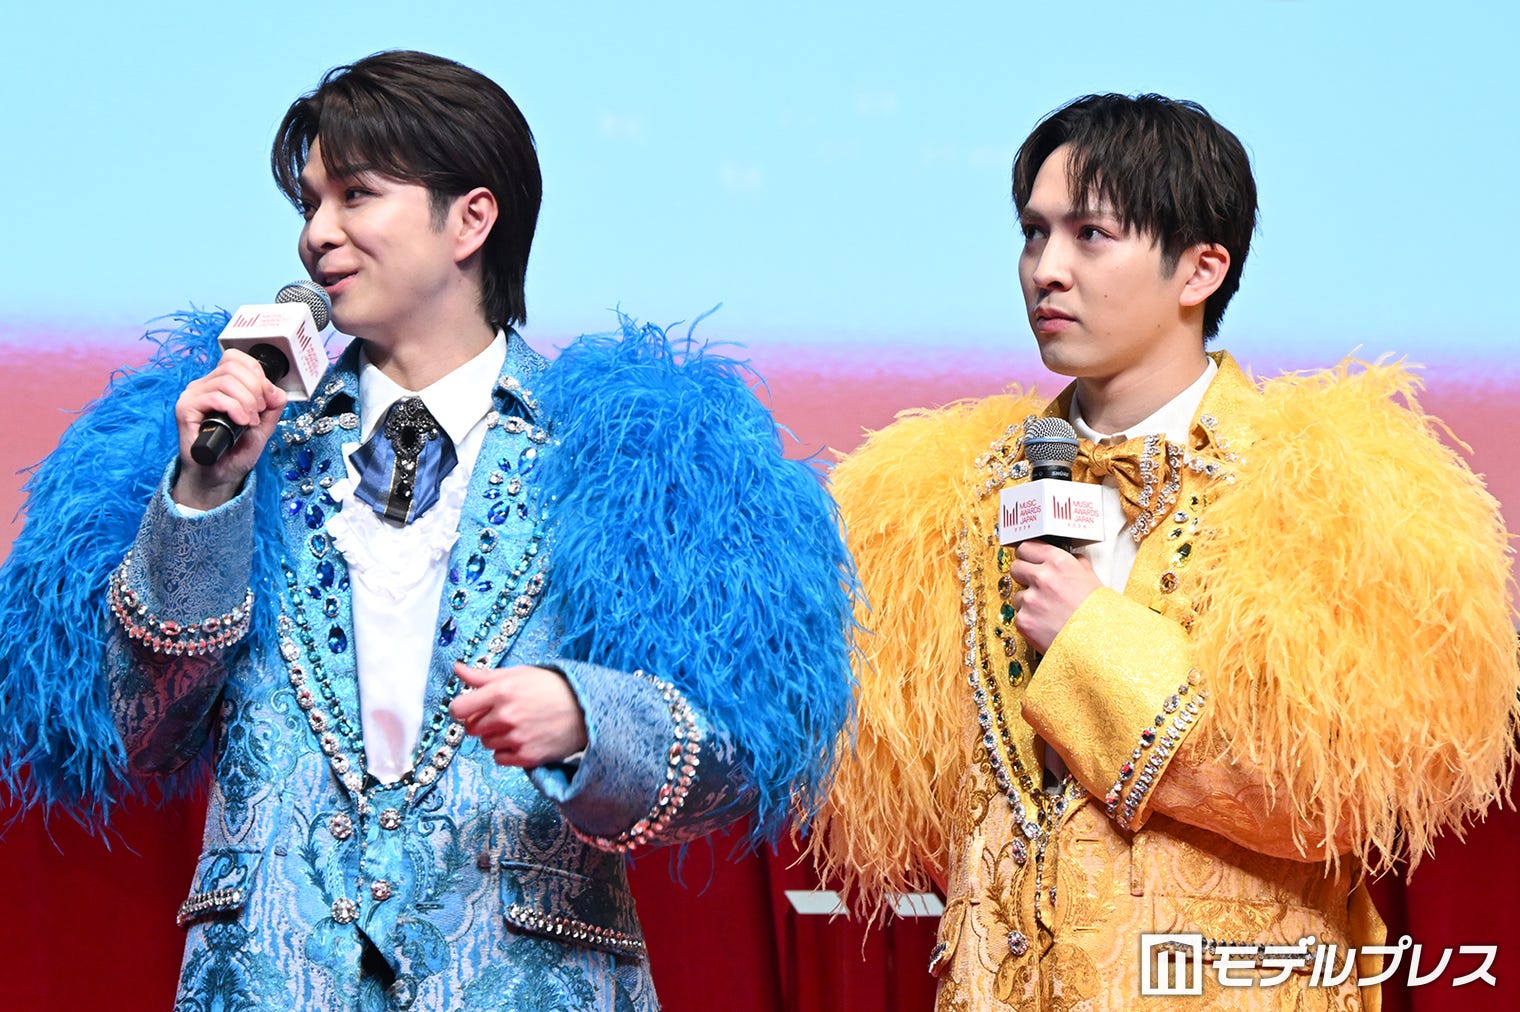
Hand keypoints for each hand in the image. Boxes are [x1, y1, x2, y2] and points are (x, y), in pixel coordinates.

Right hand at [172, 349, 287, 509]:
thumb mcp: (263, 427)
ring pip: (226, 380)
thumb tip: (276, 390)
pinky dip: (235, 409)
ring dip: (247, 402)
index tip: (266, 398)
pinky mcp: (185, 408)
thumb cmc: (234, 451)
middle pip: (233, 366)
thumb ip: (272, 407)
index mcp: (221, 384)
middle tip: (258, 412)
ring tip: (250, 422)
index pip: (237, 358)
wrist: (219, 476)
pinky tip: (240, 423)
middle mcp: (205, 385)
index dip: (257, 373)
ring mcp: (194, 395)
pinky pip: (215, 396)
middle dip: (256, 389)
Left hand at [449, 662, 588, 767]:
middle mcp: (505, 715)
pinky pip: (499, 759)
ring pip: (486, 743)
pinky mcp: (526, 756)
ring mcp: (516, 737)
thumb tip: (457, 669)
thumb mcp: (518, 674)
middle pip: (471, 728)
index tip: (471, 708)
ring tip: (518, 725)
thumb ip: (483, 676)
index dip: (463, 708)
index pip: (458, 708)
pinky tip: (523, 738)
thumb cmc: (551, 687)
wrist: (585, 708)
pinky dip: (507, 751)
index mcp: (500, 691)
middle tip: (501, 715)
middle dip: (481, 722)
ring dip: (496, 736)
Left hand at [1006, 540, 1101, 653]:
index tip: (1028, 559)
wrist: (1101, 645)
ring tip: (1048, 612)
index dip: (1028, 555)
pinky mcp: (1023, 621)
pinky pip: (1019, 615)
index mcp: (1059, 562)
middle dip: (1023, 575)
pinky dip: (1029, 621)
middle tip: (1035, 585)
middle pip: (1016, 567)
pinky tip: (1046, 625)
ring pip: (1017, 594)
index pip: (1027, 547)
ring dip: (1027, 601)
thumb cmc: (1100, 614)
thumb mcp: (1093, 580)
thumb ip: (1077, 564)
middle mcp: (1042, 577)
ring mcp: (1030, 600)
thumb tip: (1071, 557)